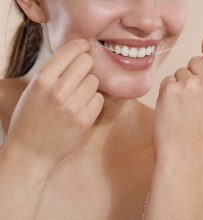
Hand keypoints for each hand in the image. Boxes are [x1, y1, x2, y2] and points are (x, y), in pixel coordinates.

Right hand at [4, 38, 103, 163]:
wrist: (31, 153)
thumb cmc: (30, 118)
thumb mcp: (33, 90)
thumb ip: (54, 71)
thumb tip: (78, 52)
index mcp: (42, 80)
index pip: (70, 50)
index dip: (81, 46)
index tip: (85, 46)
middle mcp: (59, 90)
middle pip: (87, 62)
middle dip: (86, 65)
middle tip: (80, 74)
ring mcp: (74, 106)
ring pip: (95, 81)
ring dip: (89, 86)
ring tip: (76, 97)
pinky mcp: (85, 120)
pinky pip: (99, 99)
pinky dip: (93, 102)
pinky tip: (81, 109)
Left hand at [153, 36, 202, 162]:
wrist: (185, 155)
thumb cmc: (201, 132)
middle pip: (195, 60)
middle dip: (191, 72)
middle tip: (190, 96)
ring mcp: (188, 85)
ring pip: (179, 71)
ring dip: (178, 84)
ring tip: (183, 107)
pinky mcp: (169, 90)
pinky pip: (167, 81)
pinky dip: (167, 91)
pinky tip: (172, 109)